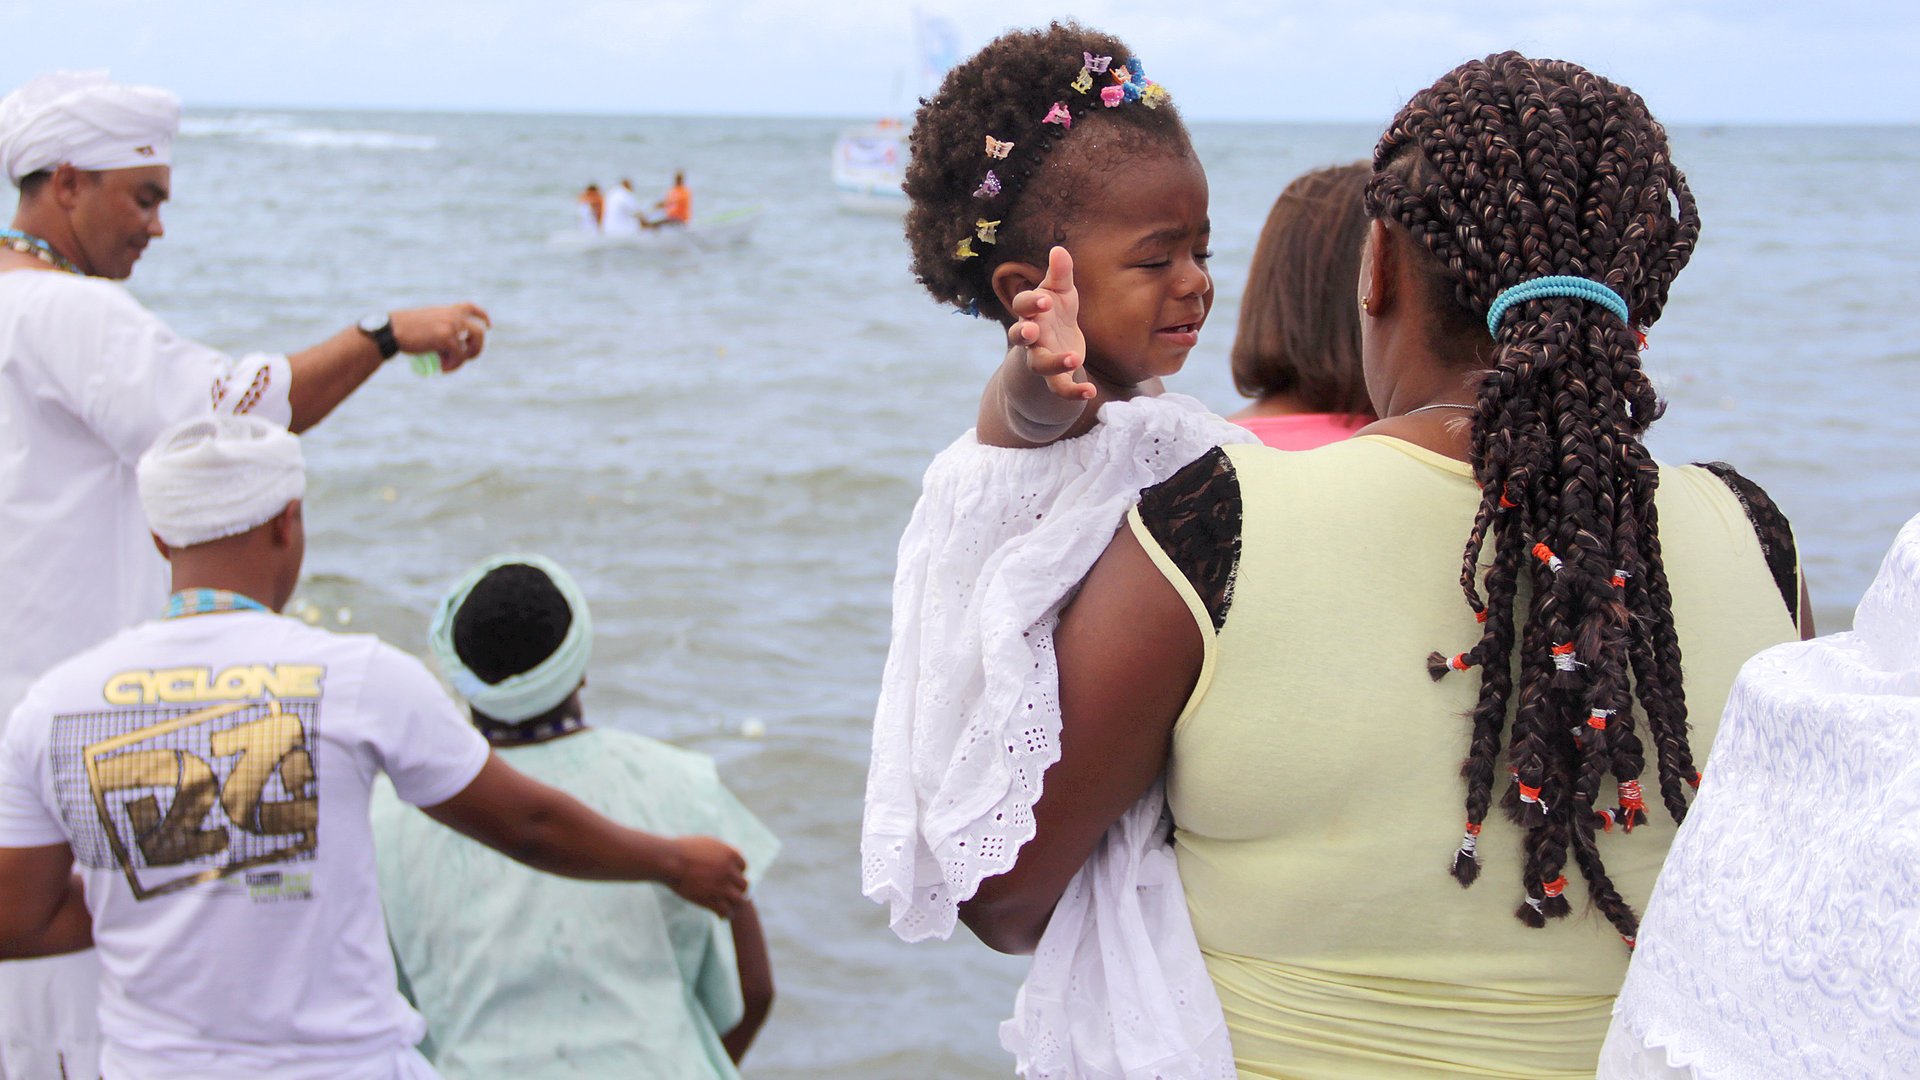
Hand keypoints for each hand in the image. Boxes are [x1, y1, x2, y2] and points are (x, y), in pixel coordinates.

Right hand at [390, 302, 490, 372]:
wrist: (390, 331)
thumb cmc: (402, 329)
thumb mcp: (425, 322)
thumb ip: (440, 325)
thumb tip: (451, 341)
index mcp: (447, 310)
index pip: (471, 308)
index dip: (483, 317)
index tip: (488, 326)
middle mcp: (453, 315)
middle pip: (479, 332)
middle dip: (476, 347)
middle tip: (465, 357)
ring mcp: (452, 326)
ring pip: (473, 346)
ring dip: (465, 358)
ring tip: (448, 364)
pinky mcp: (448, 339)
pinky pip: (460, 357)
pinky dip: (452, 366)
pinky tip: (441, 368)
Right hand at [668, 836, 748, 916]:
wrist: (669, 860)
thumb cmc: (683, 850)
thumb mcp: (707, 843)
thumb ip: (722, 850)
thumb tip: (731, 853)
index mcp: (730, 855)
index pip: (743, 867)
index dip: (736, 873)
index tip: (728, 878)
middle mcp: (730, 871)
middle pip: (744, 885)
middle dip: (738, 889)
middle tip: (731, 895)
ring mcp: (722, 886)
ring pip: (739, 900)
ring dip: (735, 905)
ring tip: (729, 908)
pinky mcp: (712, 900)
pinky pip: (727, 911)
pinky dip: (726, 915)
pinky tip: (721, 916)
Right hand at [1008, 246, 1092, 400]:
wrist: (1057, 342)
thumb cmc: (1057, 311)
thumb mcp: (1061, 291)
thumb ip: (1060, 273)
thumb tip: (1059, 249)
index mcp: (1031, 312)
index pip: (1022, 306)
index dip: (1030, 303)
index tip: (1045, 299)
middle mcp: (1031, 337)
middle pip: (1020, 337)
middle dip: (1022, 334)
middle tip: (1030, 331)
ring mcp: (1040, 357)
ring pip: (1039, 364)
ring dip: (1054, 363)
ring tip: (1074, 359)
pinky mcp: (1055, 377)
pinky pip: (1059, 387)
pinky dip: (1073, 392)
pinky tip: (1090, 391)